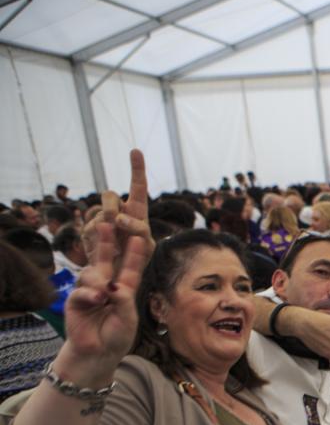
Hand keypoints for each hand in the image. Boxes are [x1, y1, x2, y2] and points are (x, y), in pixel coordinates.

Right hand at [63, 223, 149, 368]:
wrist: (99, 354)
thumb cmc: (117, 336)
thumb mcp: (128, 318)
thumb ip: (123, 300)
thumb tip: (111, 285)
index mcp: (124, 289)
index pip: (130, 267)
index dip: (134, 253)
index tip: (139, 237)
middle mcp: (107, 286)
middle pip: (105, 260)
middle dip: (106, 242)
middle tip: (106, 223)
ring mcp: (90, 292)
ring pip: (91, 274)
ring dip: (98, 280)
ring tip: (104, 294)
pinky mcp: (76, 301)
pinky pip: (81, 291)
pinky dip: (89, 295)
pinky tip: (96, 299)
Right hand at [82, 149, 153, 263]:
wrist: (120, 274)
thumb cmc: (138, 258)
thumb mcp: (147, 246)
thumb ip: (140, 230)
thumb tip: (119, 218)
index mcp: (137, 211)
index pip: (138, 187)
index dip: (137, 168)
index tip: (135, 150)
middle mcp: (118, 211)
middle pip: (109, 195)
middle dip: (111, 207)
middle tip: (117, 222)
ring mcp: (100, 219)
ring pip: (100, 212)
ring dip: (108, 227)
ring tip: (116, 244)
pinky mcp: (88, 230)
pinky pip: (90, 227)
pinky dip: (99, 239)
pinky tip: (105, 248)